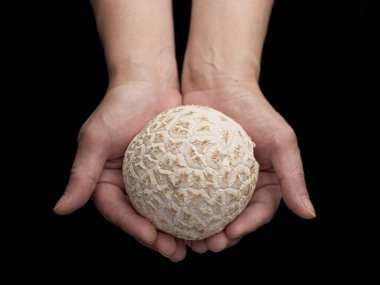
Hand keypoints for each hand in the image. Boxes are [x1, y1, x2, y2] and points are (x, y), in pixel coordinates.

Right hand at [54, 82, 186, 260]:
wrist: (149, 83)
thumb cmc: (119, 105)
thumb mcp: (96, 138)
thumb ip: (81, 174)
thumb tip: (60, 210)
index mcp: (106, 181)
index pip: (117, 212)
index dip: (133, 228)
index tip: (153, 238)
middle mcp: (129, 184)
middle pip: (142, 218)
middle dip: (158, 239)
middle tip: (176, 252)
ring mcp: (152, 179)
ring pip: (164, 211)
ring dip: (178, 230)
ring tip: (196, 244)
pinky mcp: (172, 171)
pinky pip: (183, 192)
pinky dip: (193, 207)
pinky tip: (208, 218)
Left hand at [182, 82, 315, 253]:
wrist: (218, 84)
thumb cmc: (253, 108)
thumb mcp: (281, 140)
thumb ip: (293, 177)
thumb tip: (309, 215)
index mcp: (265, 181)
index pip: (259, 212)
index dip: (246, 227)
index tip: (230, 235)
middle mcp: (241, 184)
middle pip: (233, 218)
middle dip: (221, 237)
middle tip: (206, 245)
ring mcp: (216, 180)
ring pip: (209, 213)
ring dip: (200, 230)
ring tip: (187, 240)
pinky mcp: (195, 172)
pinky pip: (188, 195)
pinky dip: (183, 209)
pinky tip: (172, 219)